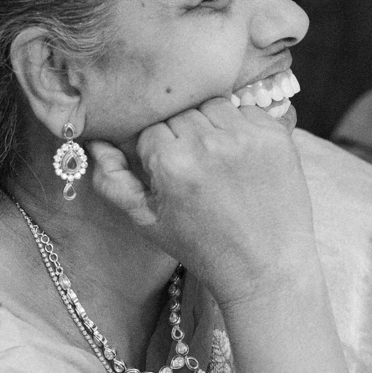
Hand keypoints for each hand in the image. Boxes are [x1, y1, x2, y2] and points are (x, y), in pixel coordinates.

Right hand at [86, 94, 315, 307]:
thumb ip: (112, 181)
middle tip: (193, 168)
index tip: (167, 169)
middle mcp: (208, 142)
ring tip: (217, 160)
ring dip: (209, 124)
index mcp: (171, 162)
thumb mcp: (147, 221)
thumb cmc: (202, 248)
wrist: (264, 268)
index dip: (155, 148)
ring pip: (212, 104)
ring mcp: (246, 136)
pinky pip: (246, 110)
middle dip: (181, 134)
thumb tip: (96, 142)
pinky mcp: (275, 136)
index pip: (149, 127)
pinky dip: (240, 126)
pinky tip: (242, 158)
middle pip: (180, 111)